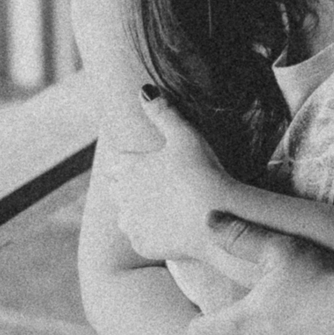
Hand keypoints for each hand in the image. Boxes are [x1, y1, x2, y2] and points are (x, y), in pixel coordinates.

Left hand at [104, 90, 233, 259]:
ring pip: (124, 215)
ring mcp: (131, 223)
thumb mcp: (185, 135)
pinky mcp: (142, 245)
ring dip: (134, 209)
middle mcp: (123, 197)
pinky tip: (165, 227)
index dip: (127, 160)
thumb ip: (163, 111)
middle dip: (126, 183)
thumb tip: (144, 89)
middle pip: (116, 188)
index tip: (137, 160)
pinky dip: (149, 232)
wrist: (217, 219)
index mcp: (129, 168)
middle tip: (148, 181)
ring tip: (156, 205)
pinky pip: (139, 237)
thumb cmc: (203, 172)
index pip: (116, 162)